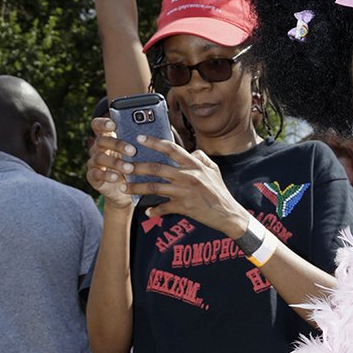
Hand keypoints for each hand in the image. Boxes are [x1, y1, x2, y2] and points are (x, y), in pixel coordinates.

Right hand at [87, 118, 136, 206]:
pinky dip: (107, 175)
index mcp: (107, 138)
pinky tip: (116, 177)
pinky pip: (96, 174)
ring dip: (115, 162)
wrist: (128, 190)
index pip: (98, 125)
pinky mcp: (93, 177)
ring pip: (99, 158)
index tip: (113, 125)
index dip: (103, 123)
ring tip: (129, 168)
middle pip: (101, 140)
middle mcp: (98, 148)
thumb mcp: (138, 154)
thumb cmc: (135, 166)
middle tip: (133, 151)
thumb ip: (139, 144)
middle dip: (117, 144)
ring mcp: (94, 163)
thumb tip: (154, 134)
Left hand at [129, 137, 252, 236]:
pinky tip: (147, 211)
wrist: (228, 214)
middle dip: (137, 166)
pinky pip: (163, 208)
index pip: (171, 148)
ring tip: (124, 187)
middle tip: (123, 165)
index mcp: (194, 165)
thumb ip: (201, 158)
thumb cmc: (220, 191)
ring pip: (154, 188)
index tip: (139, 138)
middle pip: (156, 168)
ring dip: (137, 188)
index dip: (154, 142)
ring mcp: (184, 192)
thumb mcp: (214, 170)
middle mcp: (187, 176)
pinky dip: (154, 210)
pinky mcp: (183, 207)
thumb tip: (192, 151)